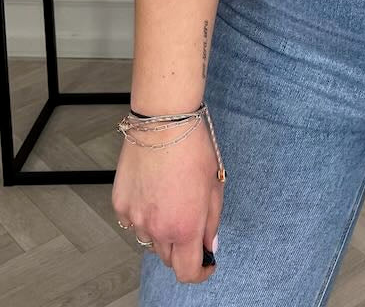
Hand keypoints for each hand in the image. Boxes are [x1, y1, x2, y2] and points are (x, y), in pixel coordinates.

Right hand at [112, 119, 222, 284]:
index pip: (188, 272)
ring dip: (161, 231)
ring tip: (170, 200)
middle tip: (190, 222)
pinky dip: (143, 216)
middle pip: (169, 258)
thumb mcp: (215, 185)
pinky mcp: (120, 204)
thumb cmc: (193, 148)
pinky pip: (132, 221)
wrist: (164, 122)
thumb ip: (212, 222)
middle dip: (182, 248)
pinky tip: (153, 192)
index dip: (200, 272)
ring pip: (150, 240)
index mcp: (185, 227)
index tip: (206, 264)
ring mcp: (136, 218)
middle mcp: (158, 229)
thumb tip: (209, 246)